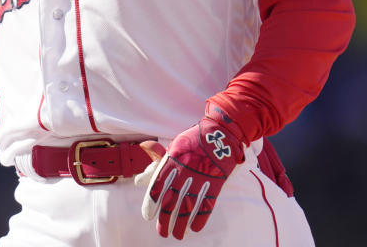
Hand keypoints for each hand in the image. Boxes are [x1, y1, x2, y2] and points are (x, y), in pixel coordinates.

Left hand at [140, 104, 245, 238]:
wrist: (222, 131)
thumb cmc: (196, 138)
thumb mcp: (176, 143)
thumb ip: (161, 154)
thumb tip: (144, 147)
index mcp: (172, 160)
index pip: (158, 185)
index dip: (151, 203)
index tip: (147, 216)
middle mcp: (185, 171)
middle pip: (172, 200)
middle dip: (165, 219)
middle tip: (162, 232)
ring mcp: (201, 177)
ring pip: (188, 206)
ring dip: (181, 223)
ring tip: (177, 235)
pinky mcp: (216, 182)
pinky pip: (207, 204)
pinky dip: (200, 218)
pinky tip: (194, 228)